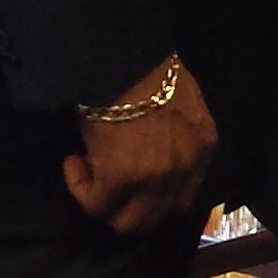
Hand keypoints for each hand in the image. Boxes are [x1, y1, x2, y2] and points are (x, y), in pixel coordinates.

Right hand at [62, 56, 218, 236]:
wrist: (124, 56)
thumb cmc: (148, 70)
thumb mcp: (181, 104)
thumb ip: (177, 136)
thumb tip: (152, 154)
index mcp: (204, 146)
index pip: (185, 197)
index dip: (155, 198)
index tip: (133, 185)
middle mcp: (186, 168)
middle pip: (157, 217)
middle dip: (128, 208)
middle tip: (107, 188)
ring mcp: (156, 177)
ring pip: (128, 222)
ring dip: (105, 206)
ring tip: (90, 175)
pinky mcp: (121, 177)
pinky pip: (96, 203)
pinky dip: (79, 188)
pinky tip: (73, 162)